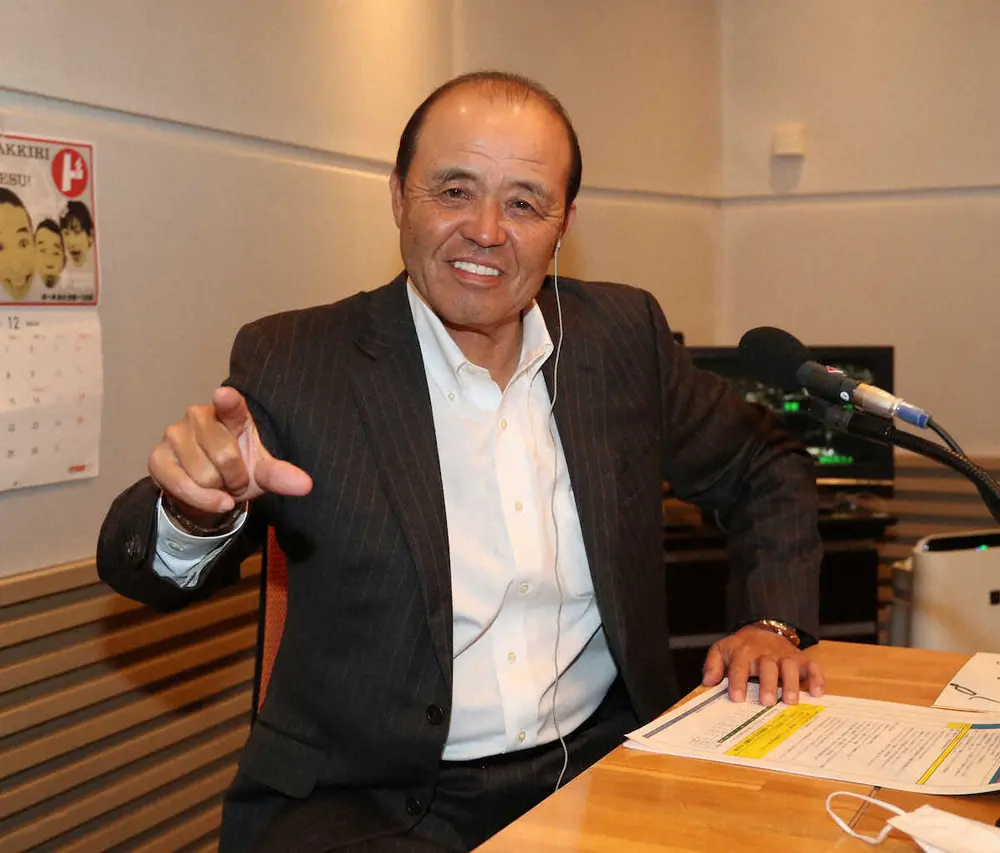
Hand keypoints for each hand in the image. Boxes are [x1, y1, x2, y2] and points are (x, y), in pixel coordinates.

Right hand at [149, 387, 311, 521]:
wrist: (209, 492)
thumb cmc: (239, 471)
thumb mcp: (264, 473)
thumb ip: (282, 475)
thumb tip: (306, 485)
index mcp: (231, 413)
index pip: (231, 405)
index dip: (227, 401)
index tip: (224, 396)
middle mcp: (199, 416)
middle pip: (225, 456)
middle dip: (235, 479)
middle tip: (235, 480)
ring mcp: (174, 434)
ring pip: (204, 475)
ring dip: (218, 491)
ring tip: (219, 485)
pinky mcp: (157, 457)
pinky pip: (182, 485)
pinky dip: (202, 500)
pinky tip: (210, 498)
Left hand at [701, 625, 824, 705]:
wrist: (762, 630)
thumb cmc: (741, 649)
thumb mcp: (722, 651)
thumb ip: (713, 665)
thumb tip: (707, 682)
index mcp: (744, 653)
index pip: (739, 666)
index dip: (737, 681)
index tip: (736, 698)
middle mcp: (765, 654)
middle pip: (767, 667)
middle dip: (767, 684)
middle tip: (767, 702)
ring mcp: (784, 656)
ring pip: (789, 666)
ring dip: (791, 683)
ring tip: (791, 701)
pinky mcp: (801, 659)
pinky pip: (812, 667)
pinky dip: (817, 678)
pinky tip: (817, 693)